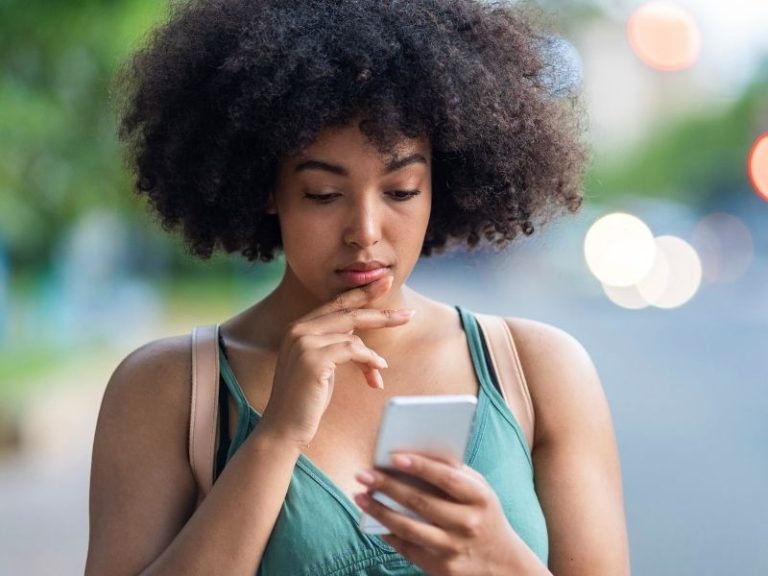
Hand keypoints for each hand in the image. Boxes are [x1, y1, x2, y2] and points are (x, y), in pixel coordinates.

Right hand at [259, 275, 415, 449]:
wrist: (284, 428)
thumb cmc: (306, 399)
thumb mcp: (322, 366)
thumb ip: (336, 346)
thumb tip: (362, 341)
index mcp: (298, 327)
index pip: (336, 304)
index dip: (362, 292)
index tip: (384, 281)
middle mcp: (298, 330)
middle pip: (349, 312)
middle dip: (381, 313)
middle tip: (409, 314)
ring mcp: (303, 342)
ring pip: (353, 334)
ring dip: (371, 356)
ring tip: (379, 371)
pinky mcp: (313, 359)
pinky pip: (353, 350)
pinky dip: (369, 361)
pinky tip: (377, 374)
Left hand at [354, 453, 545, 575]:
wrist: (501, 565)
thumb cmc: (483, 515)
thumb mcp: (480, 491)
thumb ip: (454, 473)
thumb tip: (415, 453)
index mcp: (479, 498)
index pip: (446, 478)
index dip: (420, 466)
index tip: (395, 456)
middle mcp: (467, 523)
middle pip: (420, 502)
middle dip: (387, 486)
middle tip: (364, 474)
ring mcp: (453, 548)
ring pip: (408, 528)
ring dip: (379, 511)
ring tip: (360, 496)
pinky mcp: (441, 568)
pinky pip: (407, 548)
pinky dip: (388, 533)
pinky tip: (374, 521)